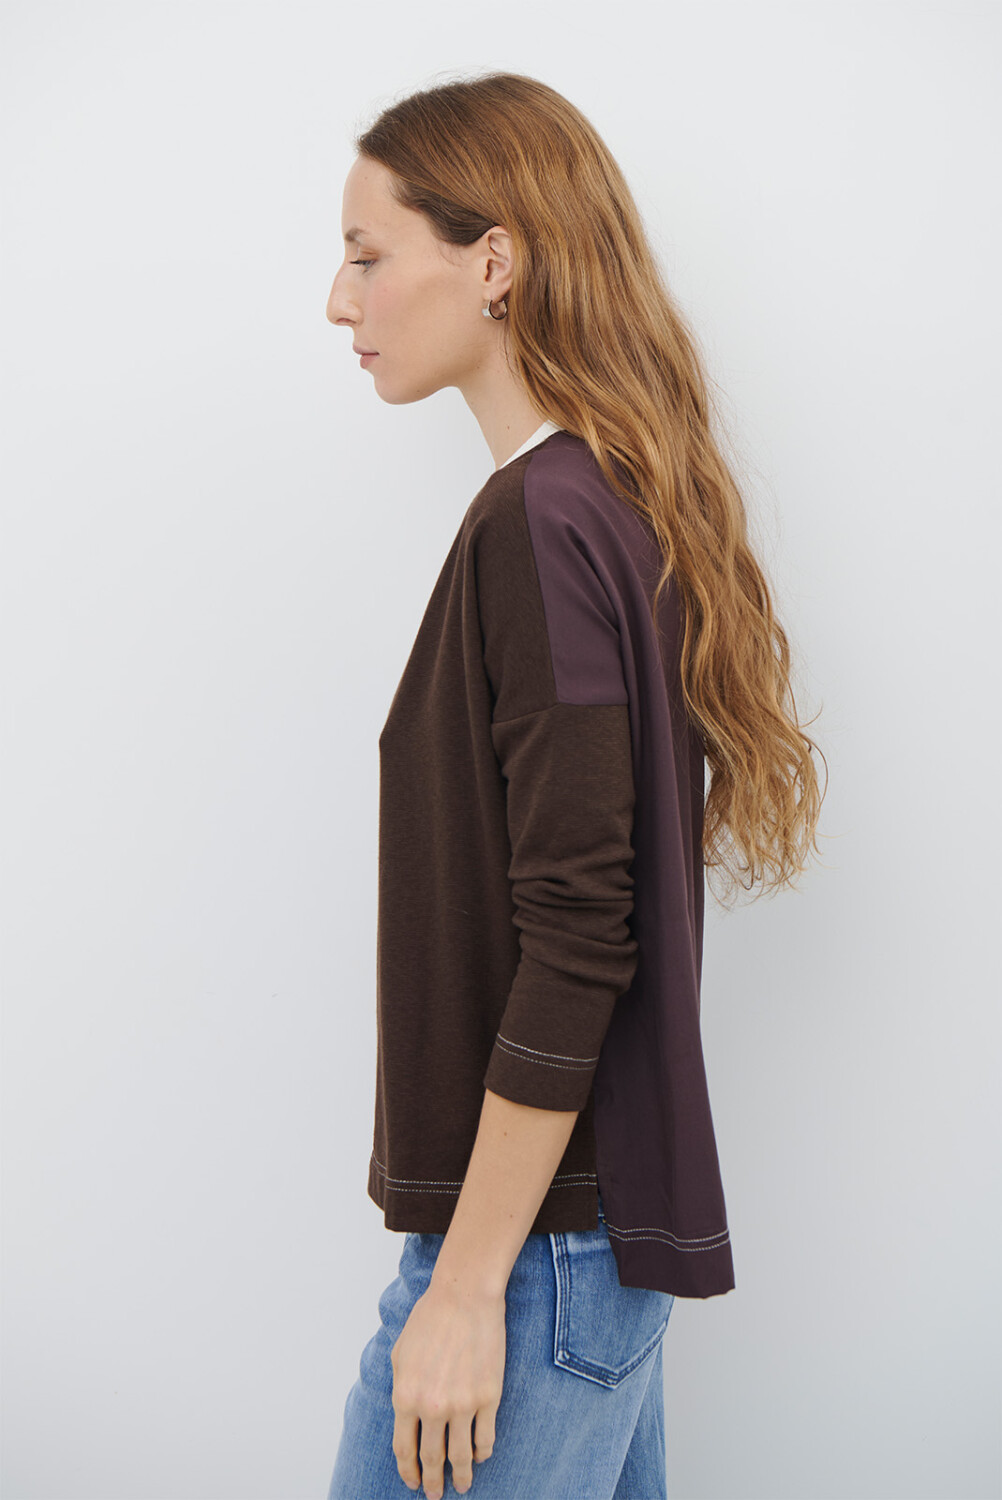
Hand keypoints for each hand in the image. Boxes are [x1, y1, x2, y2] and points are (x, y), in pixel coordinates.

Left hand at [390, 1277, 504, 1496]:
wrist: (464, 1296)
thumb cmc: (430, 1319)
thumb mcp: (400, 1353)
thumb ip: (401, 1388)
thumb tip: (406, 1415)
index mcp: (406, 1396)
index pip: (404, 1448)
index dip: (408, 1471)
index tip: (412, 1482)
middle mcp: (432, 1407)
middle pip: (432, 1459)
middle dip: (432, 1482)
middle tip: (434, 1495)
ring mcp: (463, 1405)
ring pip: (460, 1456)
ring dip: (461, 1476)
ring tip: (463, 1486)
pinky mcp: (489, 1397)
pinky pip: (485, 1438)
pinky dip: (482, 1452)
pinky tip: (480, 1455)